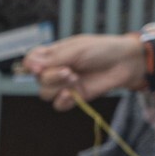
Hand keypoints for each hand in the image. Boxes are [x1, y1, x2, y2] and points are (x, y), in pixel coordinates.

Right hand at [22, 33, 149, 109]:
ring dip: (58, 87)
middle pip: (38, 80)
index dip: (31, 65)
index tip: (38, 67)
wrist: (124, 63)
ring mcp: (65, 84)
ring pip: (46, 93)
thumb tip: (30, 67)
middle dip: (52, 76)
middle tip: (70, 71)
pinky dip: (62, 101)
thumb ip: (53, 59)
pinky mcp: (75, 97)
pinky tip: (72, 94)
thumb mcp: (76, 50)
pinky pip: (58, 105)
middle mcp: (56, 69)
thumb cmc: (102, 50)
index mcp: (54, 54)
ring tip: (75, 79)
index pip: (31, 61)